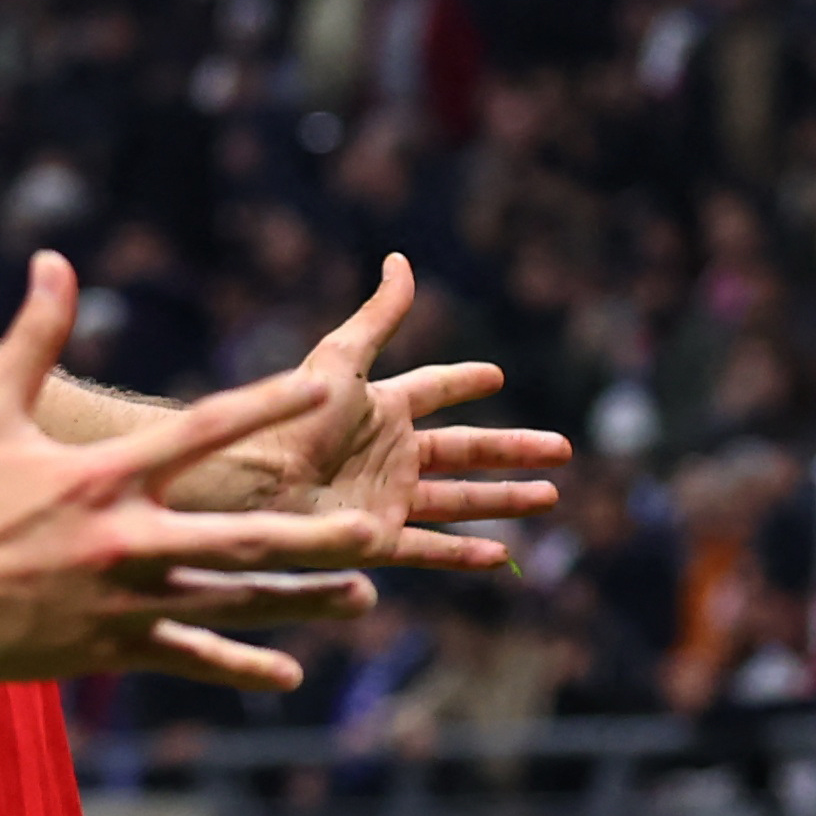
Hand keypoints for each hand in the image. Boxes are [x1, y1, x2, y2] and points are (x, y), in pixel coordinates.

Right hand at [0, 254, 381, 691]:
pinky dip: (238, 664)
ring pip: (229, 602)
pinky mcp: (106, 646)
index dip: (265, 406)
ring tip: (363, 597)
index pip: (200, 433)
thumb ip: (33, 336)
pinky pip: (186, 656)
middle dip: (311, 537)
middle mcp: (122, 539)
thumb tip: (56, 259)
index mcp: (101, 476)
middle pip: (237, 539)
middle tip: (376, 528)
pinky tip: (288, 673)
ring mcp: (119, 600)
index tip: (327, 387)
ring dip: (300, 600)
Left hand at [202, 256, 569, 567]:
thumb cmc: (294, 415)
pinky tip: (503, 556)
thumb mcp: (342, 359)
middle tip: (562, 449)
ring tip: (550, 496)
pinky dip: (466, 554)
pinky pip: (430, 549)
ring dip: (505, 500)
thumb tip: (401, 260)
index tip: (495, 377)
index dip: (462, 382)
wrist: (253, 478)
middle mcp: (388, 454)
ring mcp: (384, 498)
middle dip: (512, 450)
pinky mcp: (376, 539)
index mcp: (380, 409)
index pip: (433, 390)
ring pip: (458, 501)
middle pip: (464, 450)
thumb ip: (378, 316)